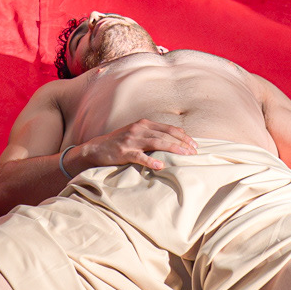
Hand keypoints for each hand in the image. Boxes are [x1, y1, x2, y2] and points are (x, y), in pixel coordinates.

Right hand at [66, 117, 197, 175]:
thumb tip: (173, 141)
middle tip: (195, 151)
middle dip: (182, 142)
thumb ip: (152, 135)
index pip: (168, 128)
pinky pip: (139, 156)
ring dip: (172, 148)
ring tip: (185, 155)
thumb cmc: (119, 143)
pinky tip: (160, 165)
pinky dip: (150, 160)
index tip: (195, 144)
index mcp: (143, 124)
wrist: (95, 149)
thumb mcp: (136, 134)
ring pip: (156, 142)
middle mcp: (138, 129)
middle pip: (165, 134)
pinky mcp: (123, 152)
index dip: (183, 136)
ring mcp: (131, 140)